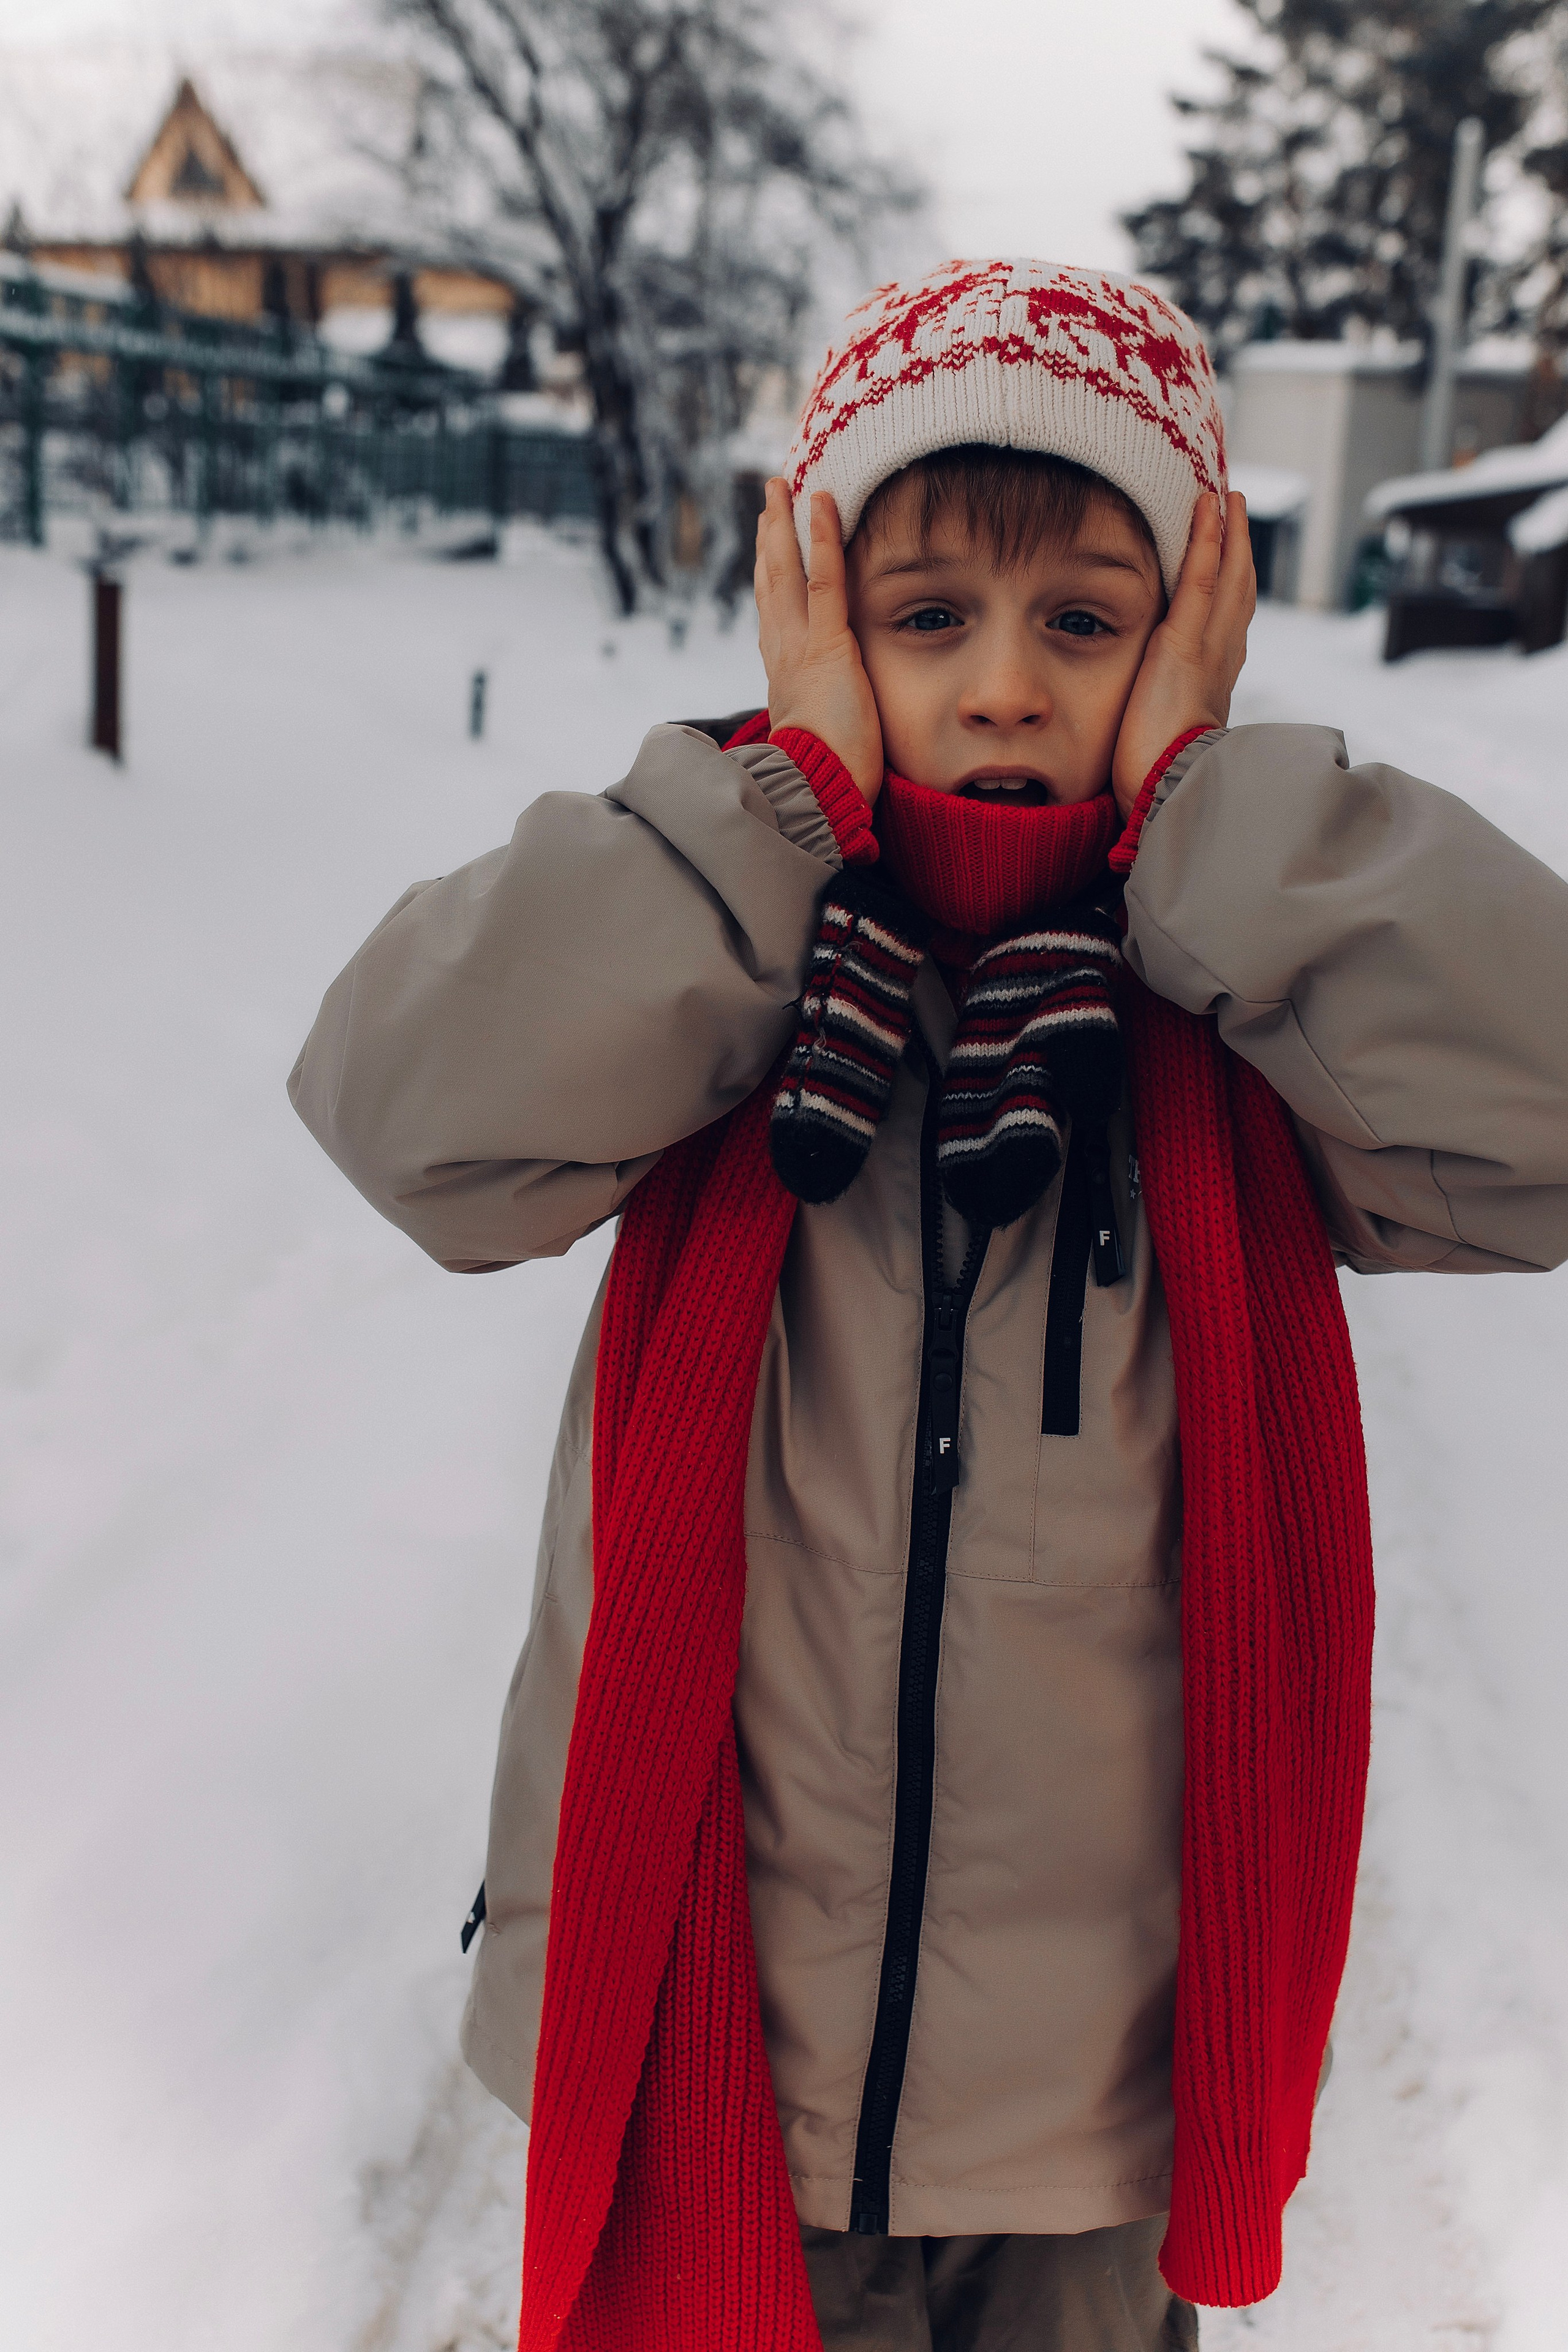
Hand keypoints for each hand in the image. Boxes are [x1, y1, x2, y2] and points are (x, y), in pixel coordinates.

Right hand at [754, 479, 883, 804]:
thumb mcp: (824, 734)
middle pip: (770, 582)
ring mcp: (800, 645)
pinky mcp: (828, 645)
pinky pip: (824, 580)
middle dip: (769, 536)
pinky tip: (820, 500)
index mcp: (784, 673)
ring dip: (784, 523)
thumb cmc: (828, 776)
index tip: (771, 544)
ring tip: (785, 484)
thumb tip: (843, 712)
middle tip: (770, 497)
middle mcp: (782, 652)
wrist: (819, 792)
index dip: (770, 574)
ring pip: (786, 571)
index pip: (774, 613)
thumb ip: (828, 711)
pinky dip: (821, 538)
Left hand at [1110, 491, 1254, 820]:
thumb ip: (1161, 714)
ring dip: (1228, 533)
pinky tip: (1209, 508)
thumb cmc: (1156, 776)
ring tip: (1226, 496)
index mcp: (1213, 680)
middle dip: (1238, 549)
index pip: (1227, 620)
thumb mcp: (1162, 735)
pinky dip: (1207, 542)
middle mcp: (1222, 660)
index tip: (1229, 555)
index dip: (1231, 583)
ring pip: (1227, 577)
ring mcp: (1209, 649)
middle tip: (1236, 507)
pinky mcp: (1186, 646)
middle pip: (1237, 590)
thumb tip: (1148, 716)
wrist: (1165, 793)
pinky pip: (1200, 582)